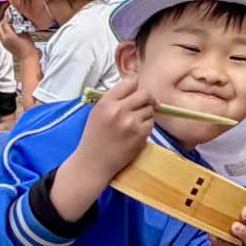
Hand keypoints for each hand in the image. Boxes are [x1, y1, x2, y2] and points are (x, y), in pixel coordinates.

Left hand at [0, 18, 39, 62]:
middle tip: (8, 18)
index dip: (6, 17)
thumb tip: (17, 21)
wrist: (27, 58)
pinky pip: (0, 36)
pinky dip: (2, 32)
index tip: (8, 13)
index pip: (4, 23)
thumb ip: (20, 26)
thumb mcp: (26, 34)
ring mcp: (3, 43)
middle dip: (2, 21)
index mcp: (9, 36)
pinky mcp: (4, 46)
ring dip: (1, 27)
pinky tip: (8, 30)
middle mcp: (4, 39)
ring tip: (7, 24)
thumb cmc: (28, 47)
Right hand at [51, 78, 158, 220]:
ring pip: (150, 109)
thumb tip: (136, 87)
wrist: (93, 163)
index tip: (137, 93)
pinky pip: (151, 123)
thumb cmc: (95, 137)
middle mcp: (118, 110)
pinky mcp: (140, 135)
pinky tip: (136, 132)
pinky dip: (147, 126)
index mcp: (106, 102)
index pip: (130, 82)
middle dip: (147, 99)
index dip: (135, 87)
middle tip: (146, 104)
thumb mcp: (98, 112)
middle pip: (145, 94)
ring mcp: (130, 123)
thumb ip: (114, 98)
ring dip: (146, 114)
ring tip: (135, 122)